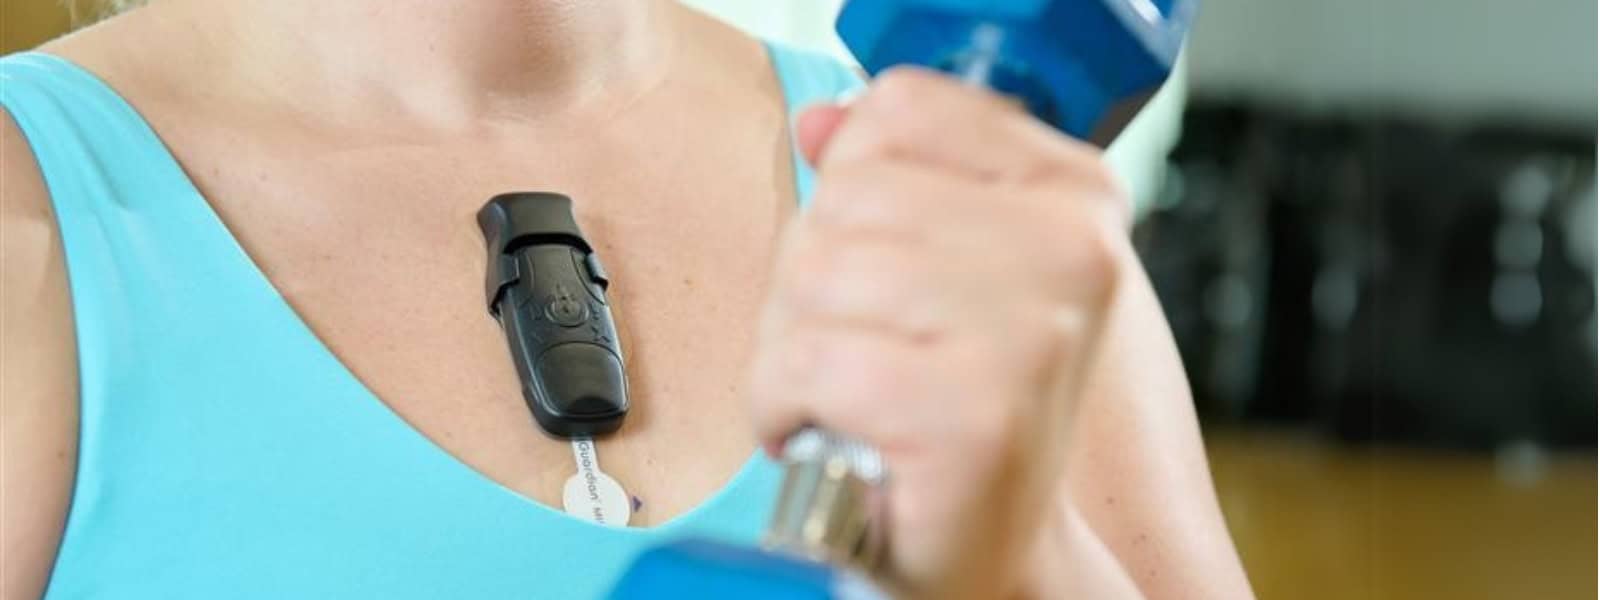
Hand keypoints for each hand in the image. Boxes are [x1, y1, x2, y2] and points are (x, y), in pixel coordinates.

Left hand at [748, 67, 1133, 597]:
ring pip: (818, 271)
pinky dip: (783, 402)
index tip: (880, 255)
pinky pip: (808, 359)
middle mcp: (1072, 249)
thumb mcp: (935, 270)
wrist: (989, 551)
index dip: (850, 184)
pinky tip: (825, 427)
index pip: (902, 107)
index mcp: (1072, 192)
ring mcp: (1031, 331)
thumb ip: (886, 177)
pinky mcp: (974, 414)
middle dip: (812, 278)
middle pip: (847, 193)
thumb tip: (821, 121)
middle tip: (857, 343)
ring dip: (793, 343)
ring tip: (844, 388)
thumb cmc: (955, 409)